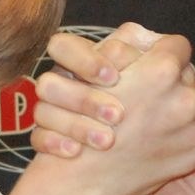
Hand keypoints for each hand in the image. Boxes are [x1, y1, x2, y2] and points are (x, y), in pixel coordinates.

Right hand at [31, 23, 165, 157]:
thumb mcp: (154, 75)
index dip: (86, 60)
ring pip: (42, 111)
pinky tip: (76, 151)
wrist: (132, 151)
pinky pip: (37, 139)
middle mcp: (62, 83)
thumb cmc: (150, 104)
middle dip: (85, 99)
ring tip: (107, 140)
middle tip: (118, 115)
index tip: (113, 78)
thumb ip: (153, 55)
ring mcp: (49, 111)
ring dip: (75, 125)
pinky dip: (55, 144)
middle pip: (49, 82)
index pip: (64, 47)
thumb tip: (157, 43)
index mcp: (81, 62)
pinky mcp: (45, 138)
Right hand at [48, 33, 194, 194]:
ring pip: (188, 106)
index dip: (159, 52)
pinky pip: (188, 136)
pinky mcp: (193, 154)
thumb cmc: (79, 119)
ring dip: (170, 110)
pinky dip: (172, 137)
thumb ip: (127, 44)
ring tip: (143, 120)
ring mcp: (192, 129)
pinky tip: (148, 142)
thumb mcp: (94, 69)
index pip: (176, 45)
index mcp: (162, 71)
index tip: (148, 63)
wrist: (85, 179)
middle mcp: (185, 98)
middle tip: (143, 94)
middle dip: (166, 83)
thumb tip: (149, 39)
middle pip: (185, 77)